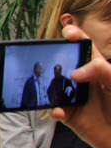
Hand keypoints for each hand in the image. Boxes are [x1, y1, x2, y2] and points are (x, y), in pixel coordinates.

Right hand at [52, 25, 110, 147]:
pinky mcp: (67, 113)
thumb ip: (101, 71)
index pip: (84, 47)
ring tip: (52, 87)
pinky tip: (60, 111)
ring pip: (54, 86)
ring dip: (50, 85)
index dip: (75, 36)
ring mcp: (72, 96)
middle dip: (52, 57)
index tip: (69, 33)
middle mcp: (81, 79)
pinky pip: (55, 109)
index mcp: (95, 67)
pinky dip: (55, 110)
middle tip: (46, 54)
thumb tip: (75, 73)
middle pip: (63, 63)